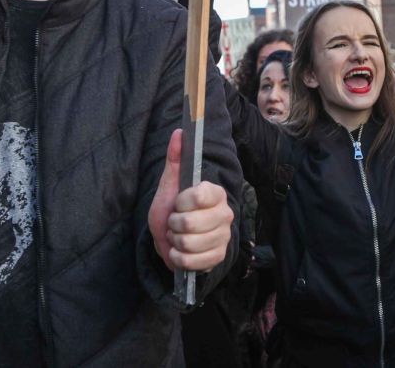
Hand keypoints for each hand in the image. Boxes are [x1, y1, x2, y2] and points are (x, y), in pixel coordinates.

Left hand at [148, 129, 233, 271]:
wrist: (171, 239)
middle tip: (176, 222)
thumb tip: (178, 132)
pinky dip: (179, 258)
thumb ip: (175, 158)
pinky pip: (191, 261)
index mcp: (215, 193)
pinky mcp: (218, 257)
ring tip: (179, 236)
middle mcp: (225, 214)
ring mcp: (223, 237)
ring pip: (189, 243)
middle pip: (190, 223)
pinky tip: (181, 251)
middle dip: (174, 224)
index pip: (198, 195)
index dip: (182, 201)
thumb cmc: (172, 209)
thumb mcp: (169, 184)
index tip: (179, 202)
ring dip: (175, 241)